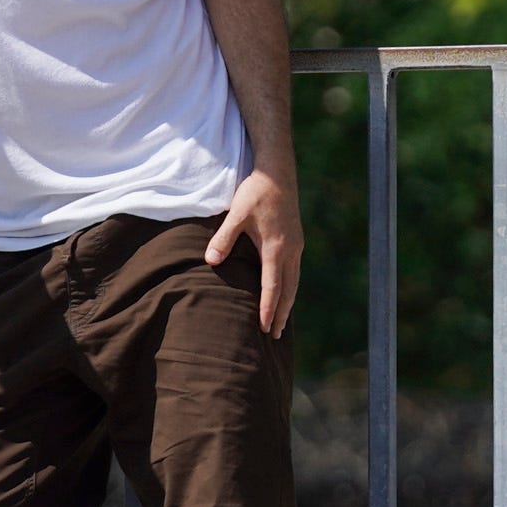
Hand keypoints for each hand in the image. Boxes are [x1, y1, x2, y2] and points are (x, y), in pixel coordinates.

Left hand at [205, 168, 303, 335]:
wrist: (277, 172)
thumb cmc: (255, 192)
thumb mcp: (236, 214)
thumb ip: (223, 238)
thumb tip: (210, 261)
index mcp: (275, 248)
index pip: (272, 286)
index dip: (267, 308)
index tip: (263, 327)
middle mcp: (290, 250)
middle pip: (288, 290)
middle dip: (280, 313)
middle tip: (273, 335)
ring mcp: (296, 245)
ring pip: (294, 282)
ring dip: (287, 303)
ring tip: (281, 321)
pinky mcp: (296, 240)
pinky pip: (295, 271)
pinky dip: (290, 287)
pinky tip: (285, 292)